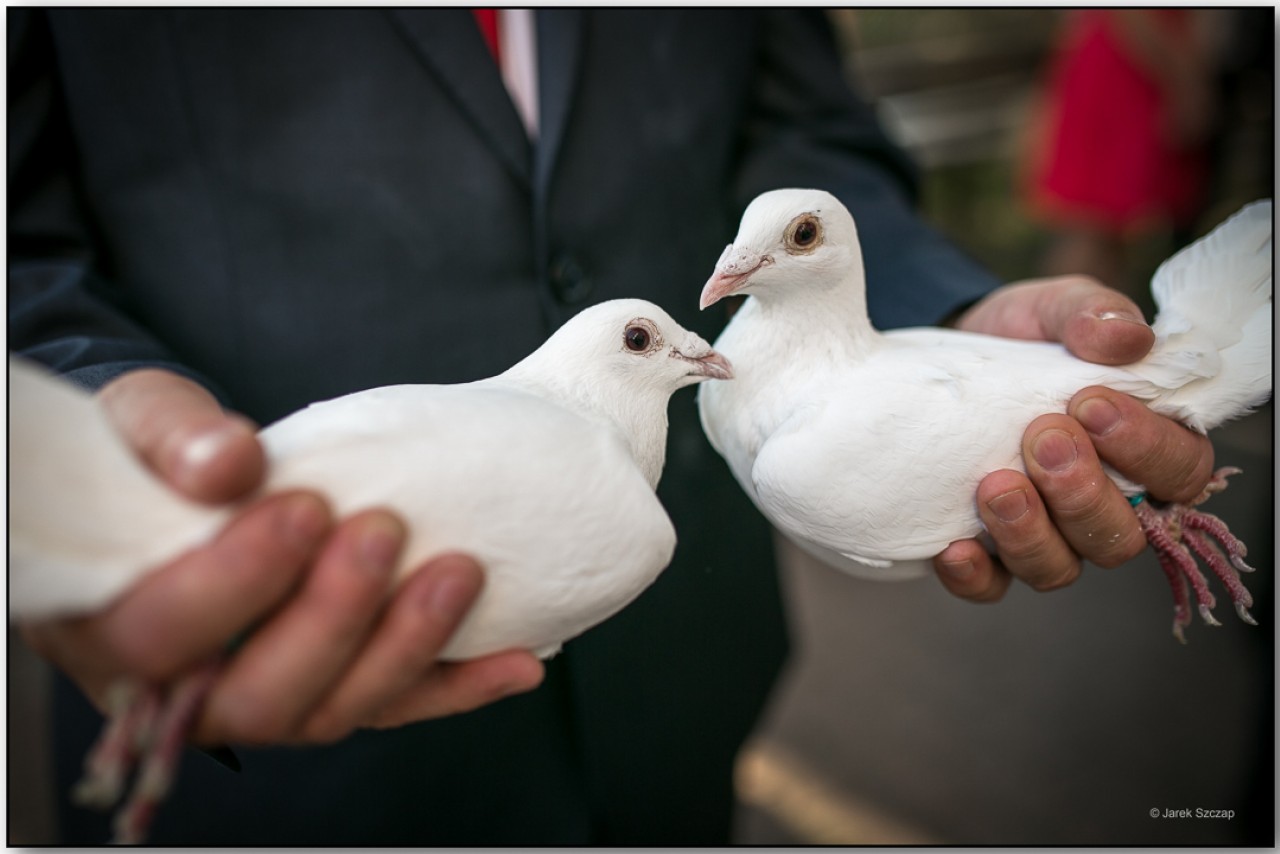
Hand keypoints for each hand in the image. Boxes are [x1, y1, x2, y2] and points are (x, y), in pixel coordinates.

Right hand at [20, 369, 543, 743]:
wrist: (184, 480)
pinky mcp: (333, 688)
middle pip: (259, 696)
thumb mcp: (142, 421)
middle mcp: (187, 687)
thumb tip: (228, 466)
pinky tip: (520, 662)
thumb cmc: (152, 455)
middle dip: (333, 618)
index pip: (163, 631)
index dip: (235, 581)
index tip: (302, 508)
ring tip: (462, 573)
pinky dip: (461, 686)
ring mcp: (267, 697)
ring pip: (335, 710)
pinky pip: (398, 704)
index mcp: (110, 624)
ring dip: (406, 647)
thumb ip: (169, 438)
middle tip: (384, 531)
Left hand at [931, 276, 1215, 601]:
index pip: (1179, 473)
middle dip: (1081, 492)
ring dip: (1029, 534)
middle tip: (1042, 437)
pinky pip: (990, 586)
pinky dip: (974, 576)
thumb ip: (1090, 316)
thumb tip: (1125, 336)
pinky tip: (953, 546)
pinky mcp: (984, 551)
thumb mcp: (1053, 311)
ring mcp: (1043, 534)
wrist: (945, 355)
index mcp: (1142, 449)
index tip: (1092, 404)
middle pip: (1118, 537)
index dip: (1145, 449)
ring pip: (1058, 568)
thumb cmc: (1022, 341)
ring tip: (996, 486)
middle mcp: (1100, 504)